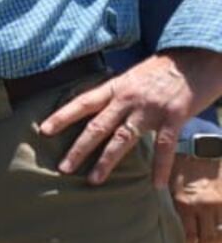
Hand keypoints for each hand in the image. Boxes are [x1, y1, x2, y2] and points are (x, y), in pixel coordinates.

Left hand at [40, 55, 203, 187]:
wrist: (198, 58)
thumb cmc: (163, 70)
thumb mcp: (132, 77)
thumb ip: (115, 95)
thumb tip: (95, 112)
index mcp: (116, 86)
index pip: (83, 102)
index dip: (62, 116)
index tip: (43, 131)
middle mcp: (129, 98)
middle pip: (98, 126)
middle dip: (79, 148)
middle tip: (63, 168)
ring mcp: (151, 109)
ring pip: (123, 138)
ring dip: (107, 161)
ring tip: (93, 180)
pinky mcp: (175, 117)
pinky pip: (165, 147)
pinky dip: (160, 167)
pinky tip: (156, 185)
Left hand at [171, 155, 221, 242]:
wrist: (199, 146)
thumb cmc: (177, 165)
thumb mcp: (167, 186)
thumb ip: (169, 207)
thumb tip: (163, 227)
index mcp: (184, 204)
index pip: (187, 237)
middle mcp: (203, 205)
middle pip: (206, 240)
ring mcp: (219, 203)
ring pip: (220, 234)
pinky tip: (217, 238)